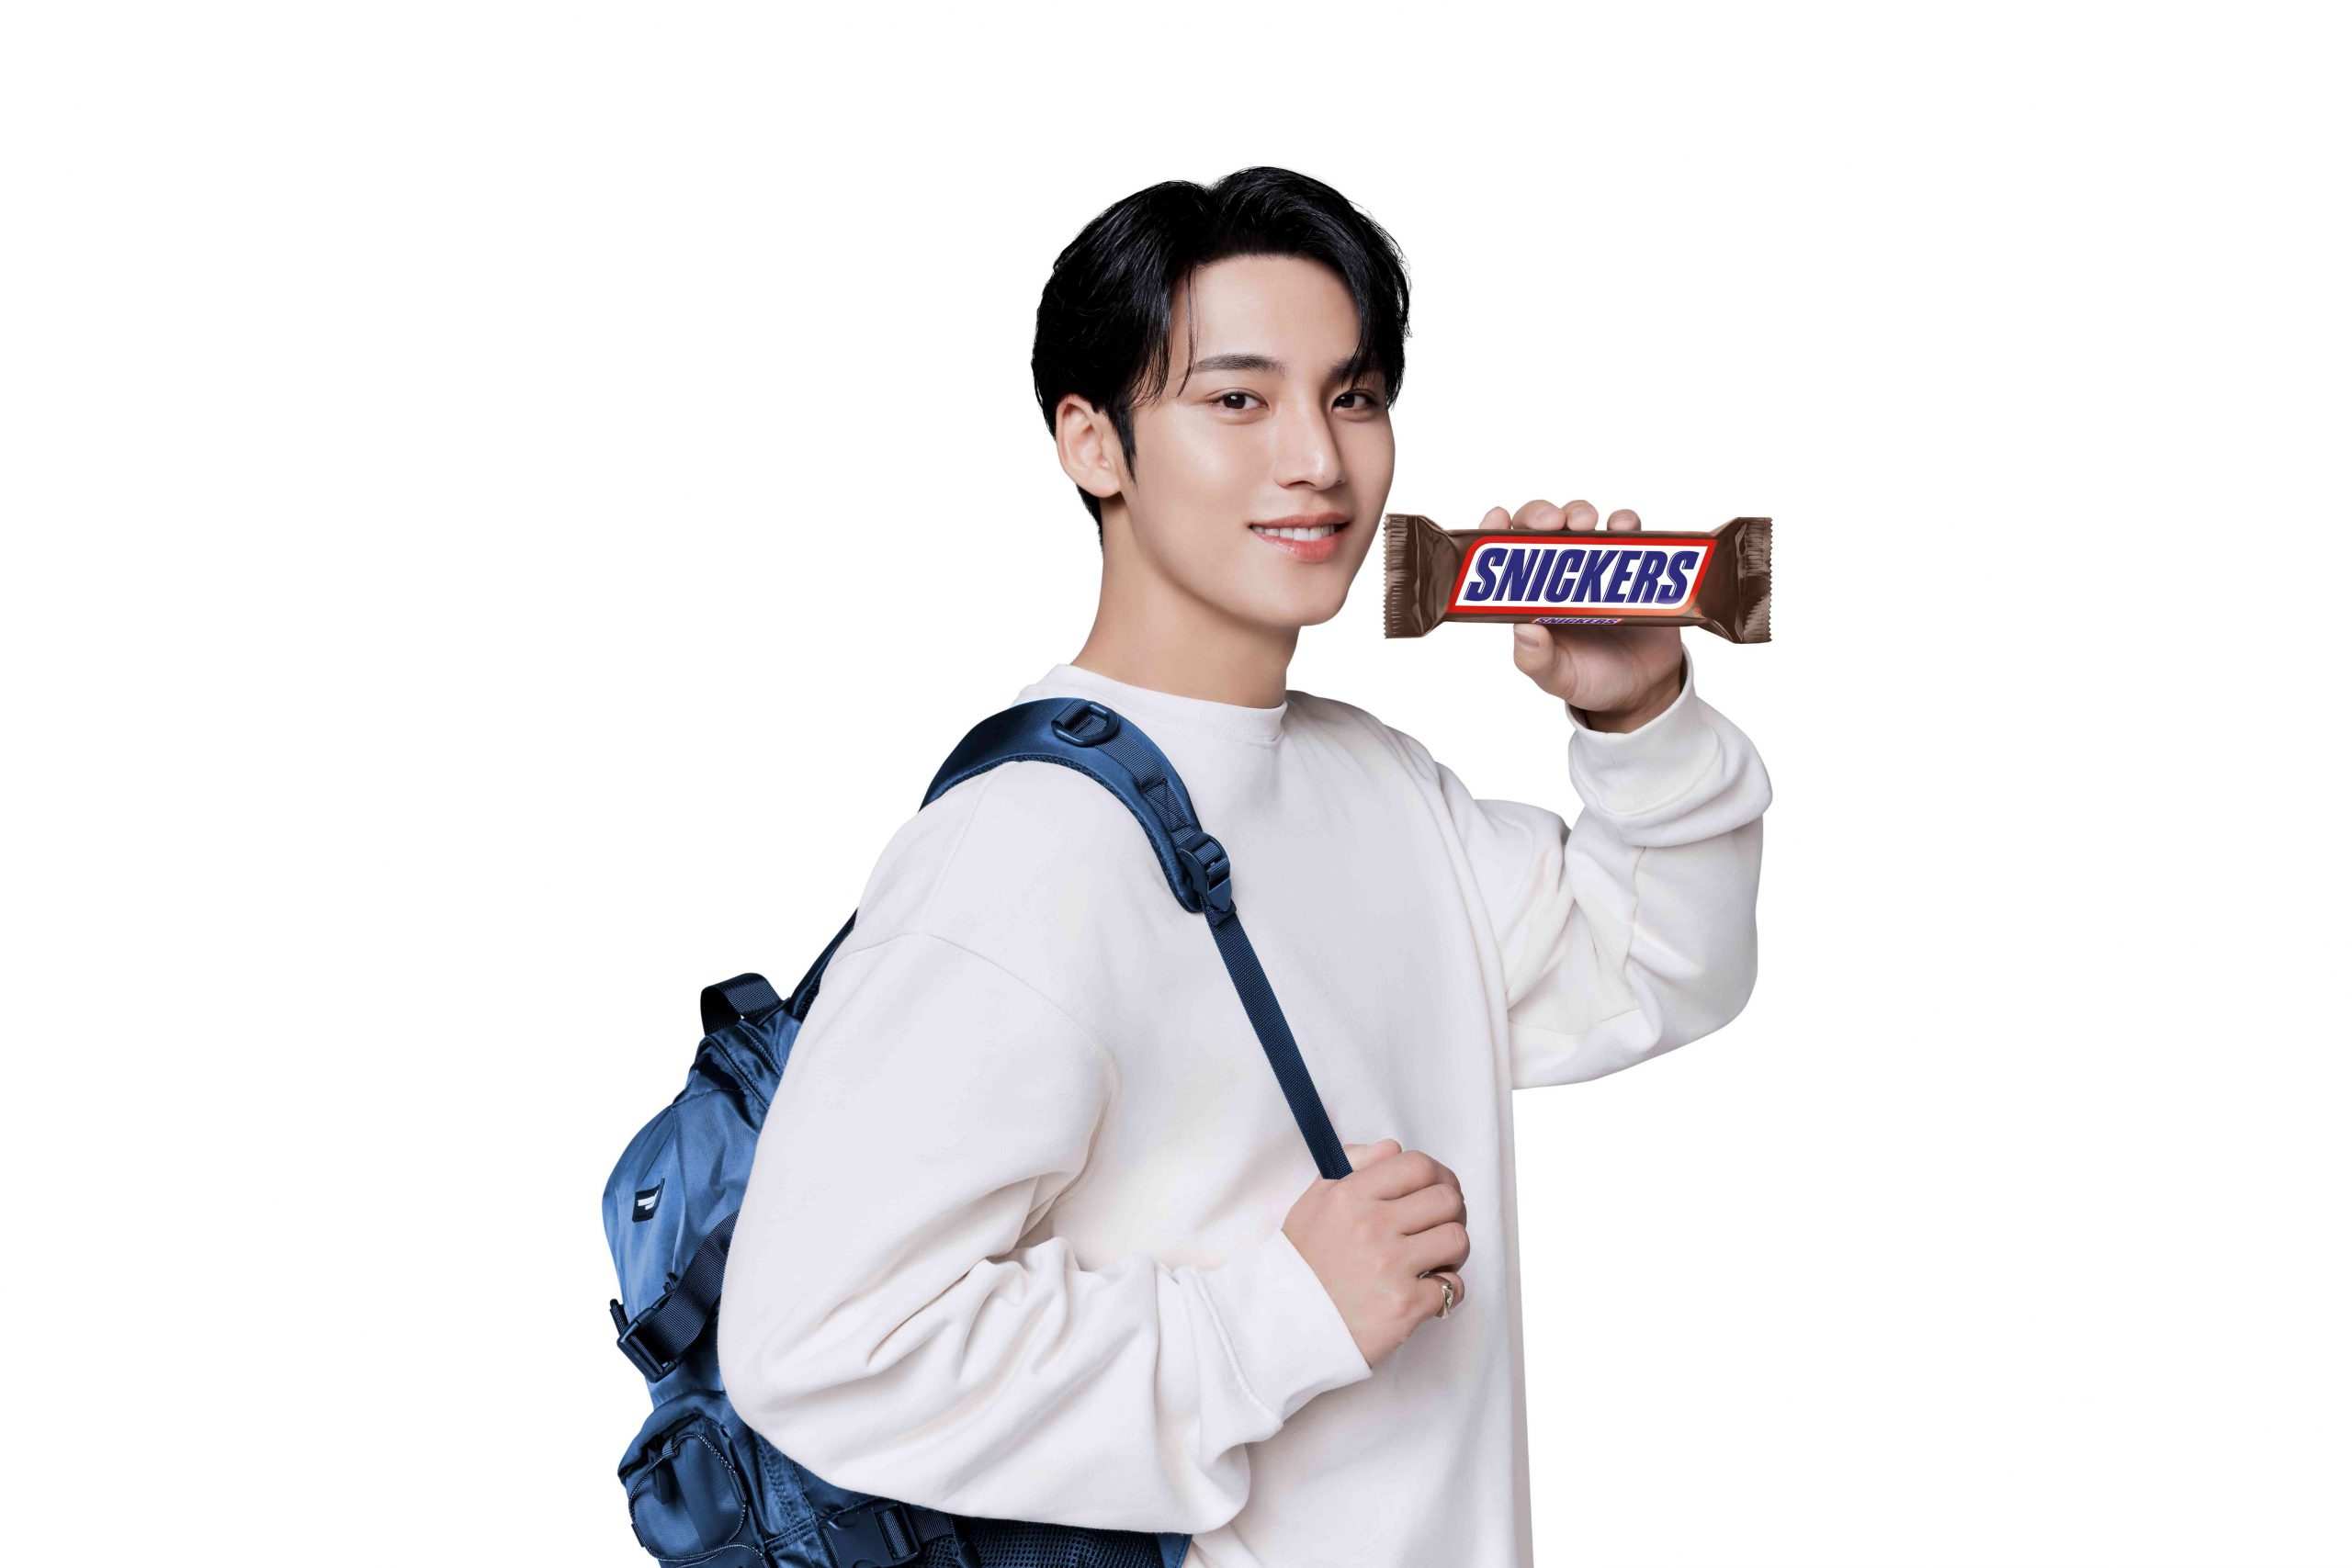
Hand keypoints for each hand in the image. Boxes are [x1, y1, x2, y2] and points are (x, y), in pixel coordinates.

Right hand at [1283, 1138, 1469, 1367]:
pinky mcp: (1404, 1305)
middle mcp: (1372, 1226)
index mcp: (1350, 1195)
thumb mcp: (1314, 1203)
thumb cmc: (1303, 1264)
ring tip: (1436, 1259)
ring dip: (1453, 1250)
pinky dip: (1446, 1289)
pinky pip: (1452, 1287)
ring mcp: (1390, 1266)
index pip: (1419, 1166)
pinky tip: (1427, 1290)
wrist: (1287, 1325)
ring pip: (1457, 1239)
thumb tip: (1391, 1149)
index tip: (1437, 1190)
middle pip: (1447, 1199)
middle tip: (1438, 1227)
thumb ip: (1352, 1167)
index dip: (1439, 1176)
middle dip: (1452, 1212)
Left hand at [1491, 499, 1685, 730]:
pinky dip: (1625, 522)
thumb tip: (1524, 630)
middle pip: (1541, 527)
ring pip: (1581, 521)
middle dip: (1540, 515)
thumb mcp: (1557, 678)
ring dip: (1579, 512)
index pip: (1504, 554)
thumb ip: (1537, 660)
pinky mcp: (1630, 563)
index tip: (1498, 517)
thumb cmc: (1589, 678)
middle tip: (1550, 522)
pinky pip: (1627, 531)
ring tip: (1585, 524)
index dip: (1496, 530)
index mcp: (1530, 597)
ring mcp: (1594, 564)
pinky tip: (1623, 527)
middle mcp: (1558, 573)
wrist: (1641, 687)